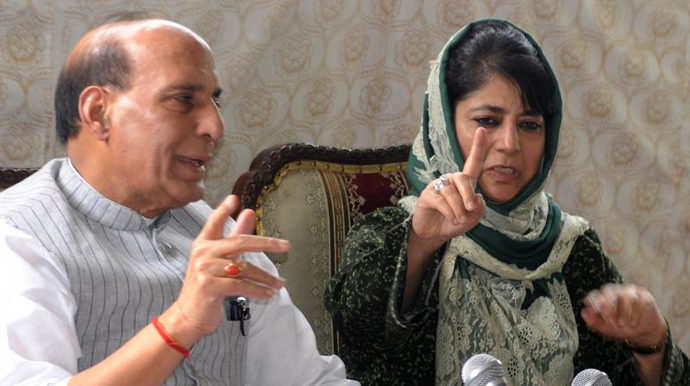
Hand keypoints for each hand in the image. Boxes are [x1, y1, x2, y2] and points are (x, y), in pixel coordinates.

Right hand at [172, 195, 288, 337]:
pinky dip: (258, 290)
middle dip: (266, 243)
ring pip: (245, 268)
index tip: (234, 199)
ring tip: (279, 283)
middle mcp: (203, 254)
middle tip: (285, 245)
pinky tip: (268, 294)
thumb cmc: (206, 287)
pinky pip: (241, 286)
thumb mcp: (218, 260)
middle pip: (240, 242)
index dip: (223, 210)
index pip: (214, 222)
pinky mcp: (210, 287)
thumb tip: (248, 212)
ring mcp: (205, 270)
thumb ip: (234, 236)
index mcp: (203, 244)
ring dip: (266, 277)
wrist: (188, 316)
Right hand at [411, 127, 486, 248]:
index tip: (482, 130)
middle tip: (470, 209)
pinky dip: (449, 213)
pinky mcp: (427, 196)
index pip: (473, 162)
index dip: (478, 147)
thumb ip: (479, 209)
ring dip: (459, 210)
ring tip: (458, 220)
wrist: (435, 234)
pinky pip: (441, 201)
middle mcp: (451, 180)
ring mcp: (438, 187)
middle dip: (468, 194)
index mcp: (464, 183)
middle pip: (463, 178)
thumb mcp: (472, 219)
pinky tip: (451, 219)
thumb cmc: (454, 223)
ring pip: (452, 193)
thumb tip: (477, 197)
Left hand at [582, 283, 666, 349]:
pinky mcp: (644, 296)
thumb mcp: (605, 328)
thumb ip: (593, 321)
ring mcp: (631, 292)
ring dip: (622, 311)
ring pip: (624, 295)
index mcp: (604, 297)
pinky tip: (633, 323)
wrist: (643, 334)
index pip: (596, 293)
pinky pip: (639, 300)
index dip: (593, 300)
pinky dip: (635, 313)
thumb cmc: (622, 329)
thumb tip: (584, 312)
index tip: (592, 309)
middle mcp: (617, 291)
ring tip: (622, 324)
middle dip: (607, 304)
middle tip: (608, 318)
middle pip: (609, 290)